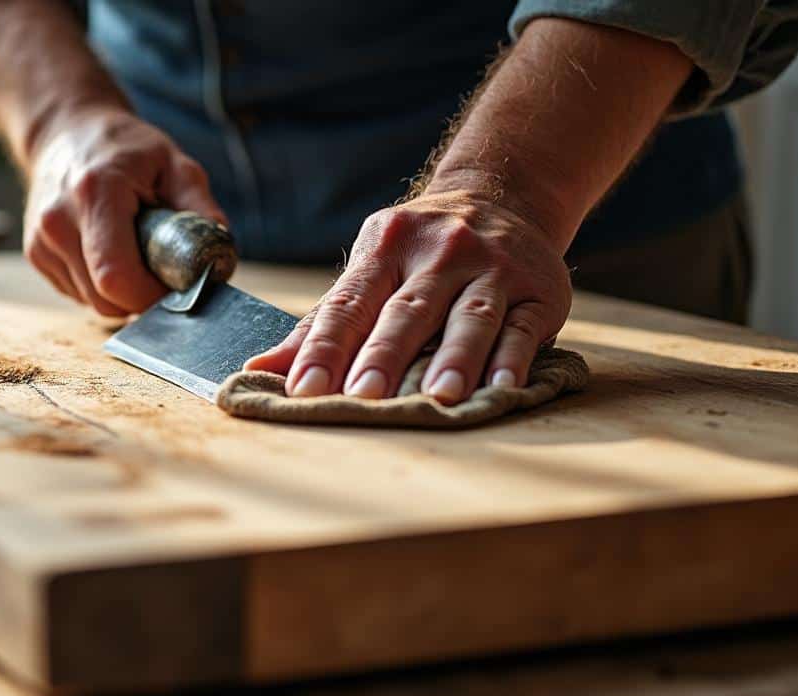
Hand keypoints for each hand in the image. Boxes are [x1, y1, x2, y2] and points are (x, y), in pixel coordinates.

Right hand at [23, 107, 226, 315]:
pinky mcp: (35, 254)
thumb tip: (219, 260)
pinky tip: (109, 251)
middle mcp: (58, 221)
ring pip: (91, 303)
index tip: (175, 283)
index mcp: (95, 194)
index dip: (152, 295)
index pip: (117, 278)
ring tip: (133, 252)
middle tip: (160, 269)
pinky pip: (78, 294)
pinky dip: (100, 286)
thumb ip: (199, 210)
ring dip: (121, 293)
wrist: (67, 131)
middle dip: (141, 296)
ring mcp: (40, 241)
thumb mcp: (175, 164)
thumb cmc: (127, 149)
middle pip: (105, 300)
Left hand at [245, 183, 571, 402]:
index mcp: (384, 249)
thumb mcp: (370, 267)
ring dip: (454, 359)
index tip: (302, 389)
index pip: (348, 304)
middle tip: (363, 399)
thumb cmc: (419, 251)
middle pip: (406, 312)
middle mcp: (438, 254)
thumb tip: (259, 370)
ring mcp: (492, 269)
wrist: (503, 195)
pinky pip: (522, 327)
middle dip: (383, 357)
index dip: (324, 348)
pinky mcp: (539, 290)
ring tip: (437, 399)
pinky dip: (513, 359)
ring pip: (470, 318)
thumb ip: (322, 323)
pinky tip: (502, 388)